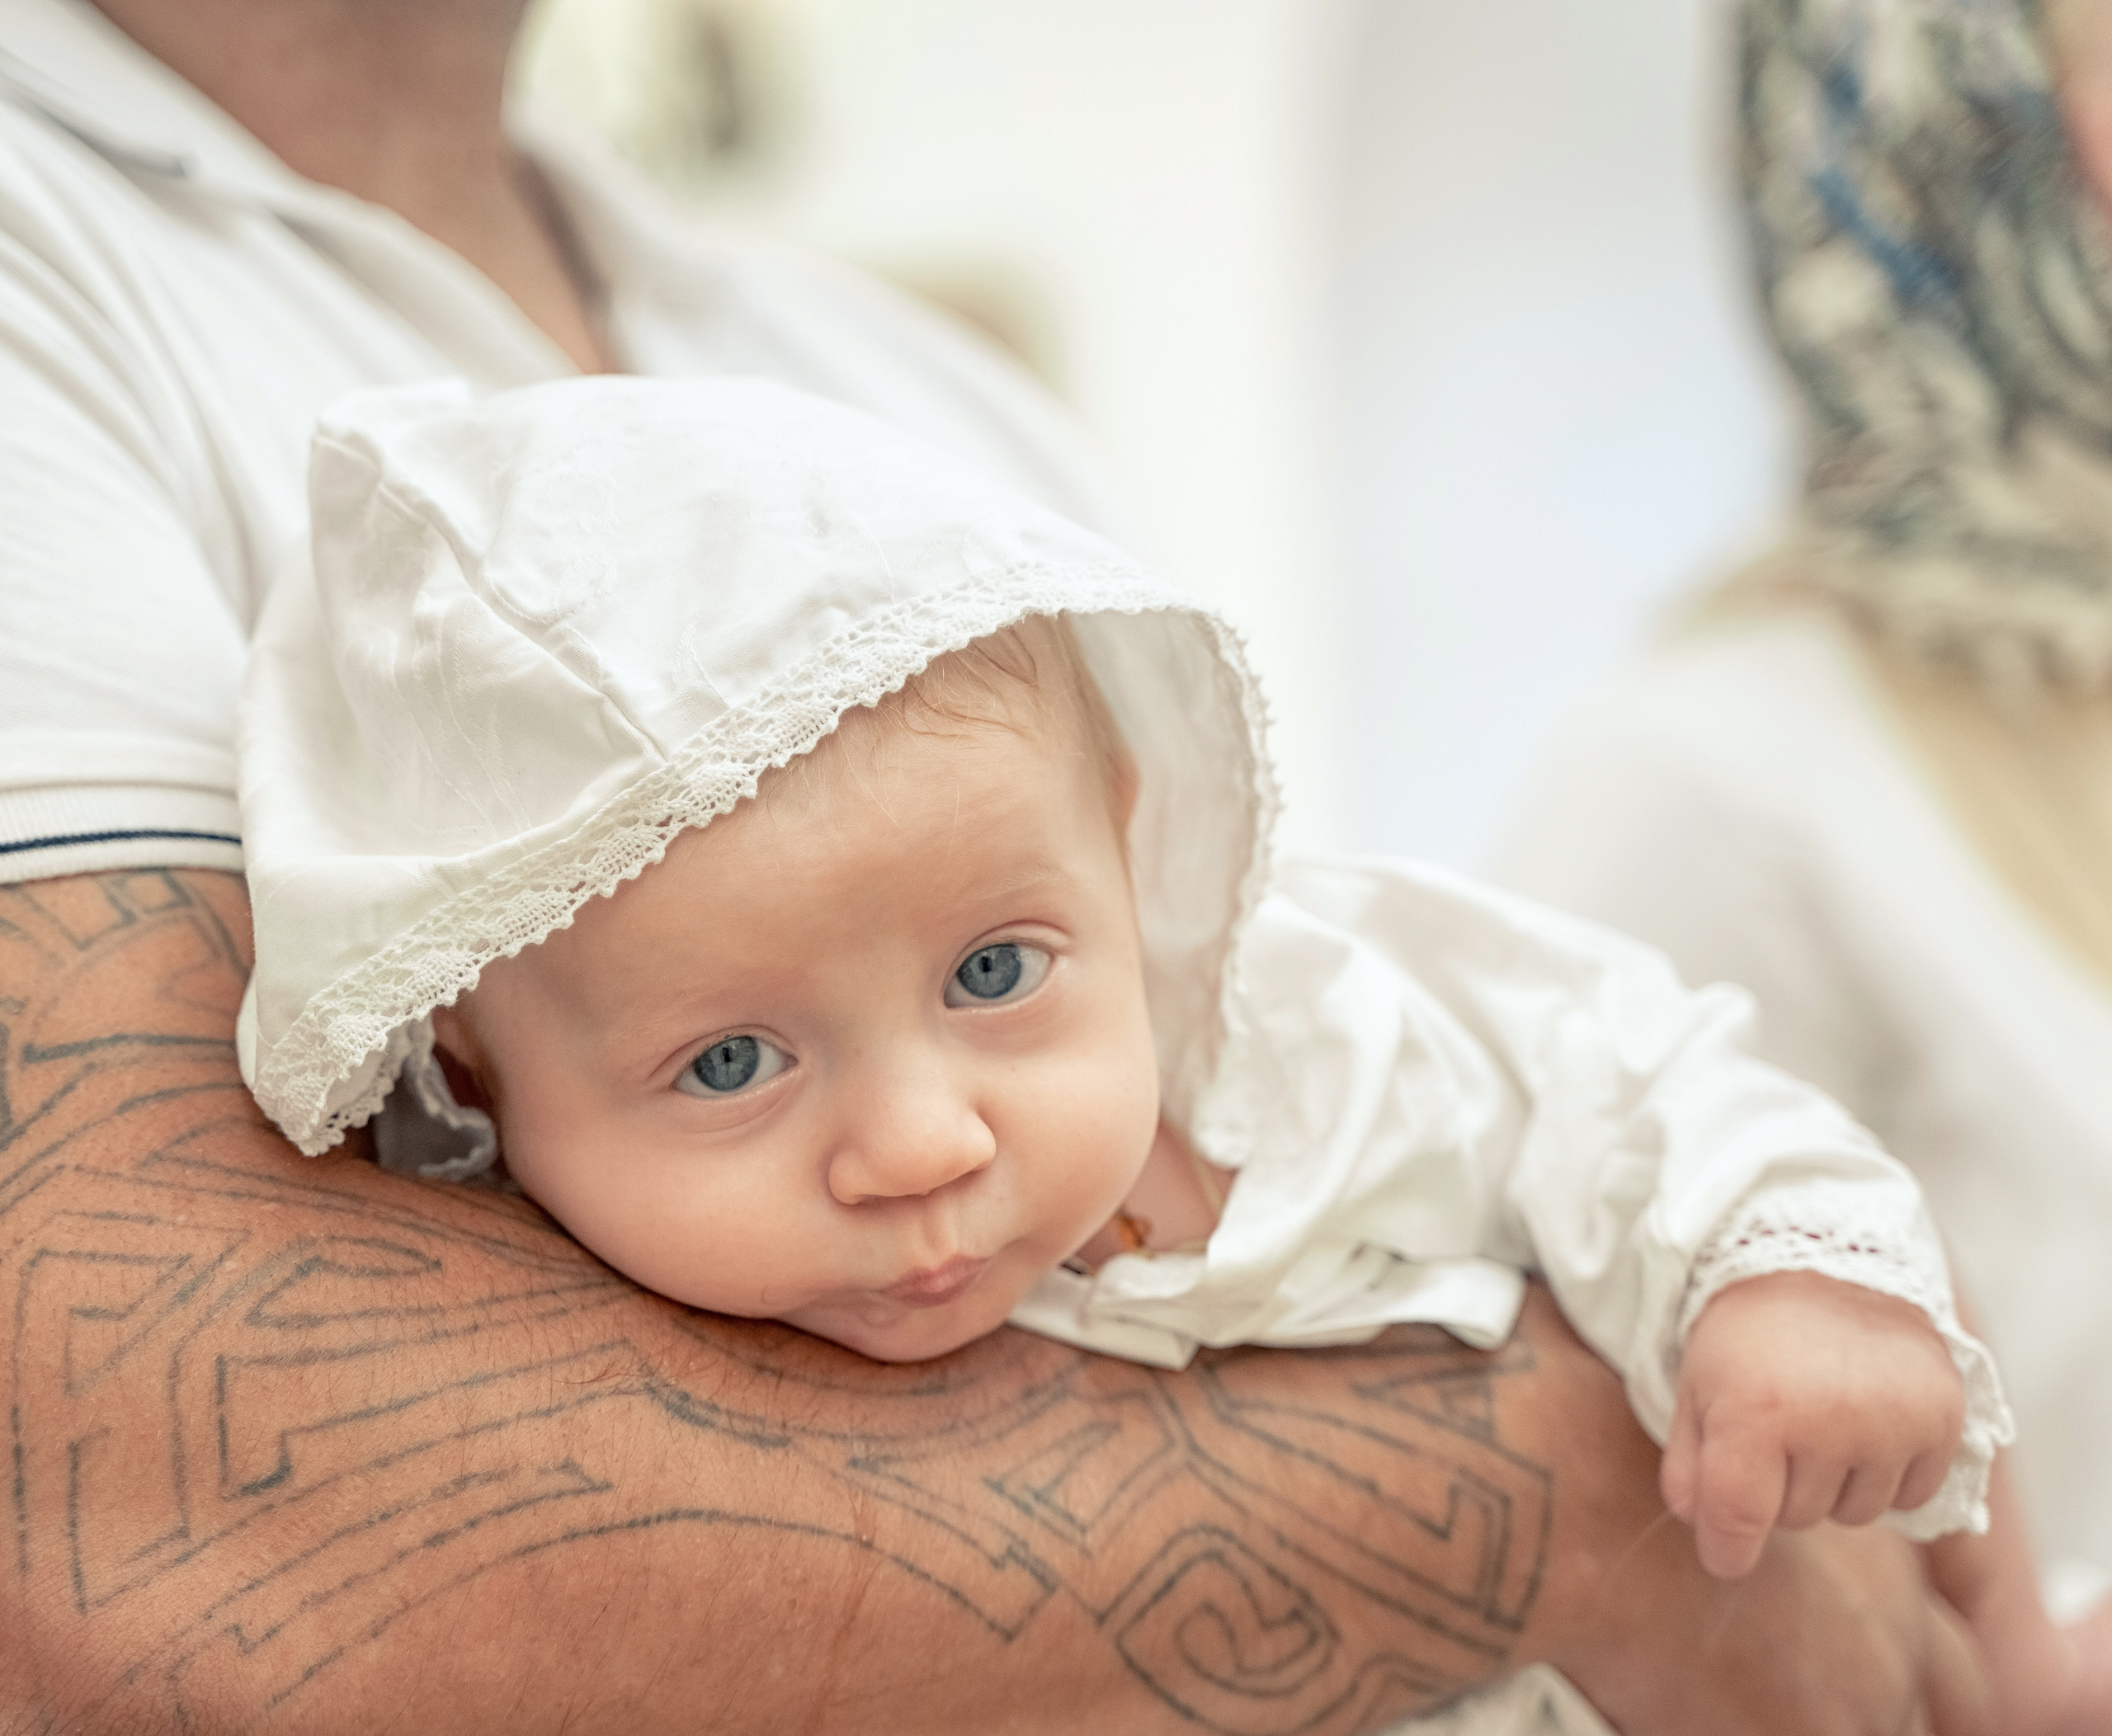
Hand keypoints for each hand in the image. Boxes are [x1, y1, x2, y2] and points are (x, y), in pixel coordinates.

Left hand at [1664, 1270, 1964, 1577]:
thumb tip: (1706, 1537)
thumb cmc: (1748, 1331)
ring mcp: (1893, 1422)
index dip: (1726, 1547)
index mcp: (1756, 1410)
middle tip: (1775, 1428)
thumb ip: (1689, 1469)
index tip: (1723, 1555)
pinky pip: (1909, 1497)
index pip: (1739, 1520)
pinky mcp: (1942, 1420)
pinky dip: (1885, 1474)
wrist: (1825, 1260)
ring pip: (1854, 1514)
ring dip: (1833, 1481)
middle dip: (1778, 1487)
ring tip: (1820, 1416)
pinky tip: (1866, 1422)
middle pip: (1796, 1519)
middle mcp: (1830, 1421)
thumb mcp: (1696, 1387)